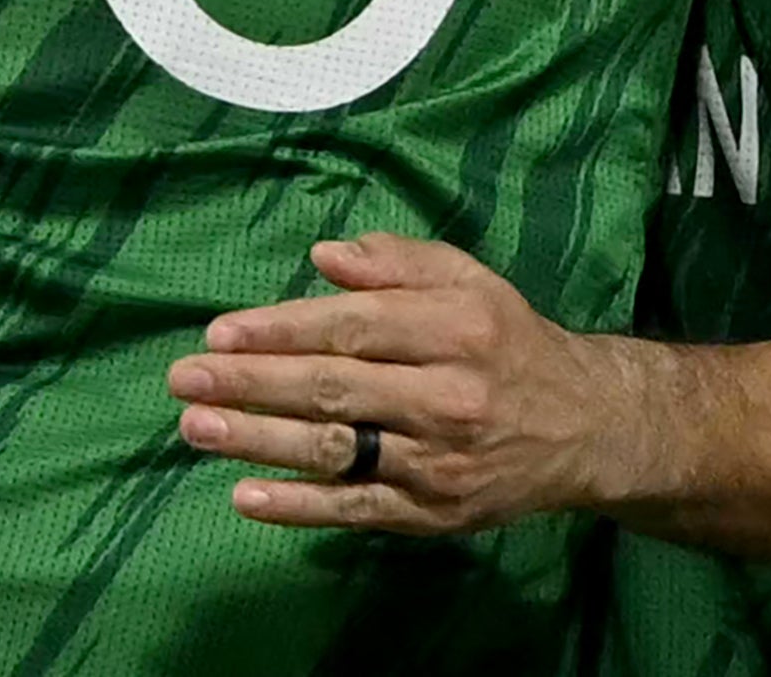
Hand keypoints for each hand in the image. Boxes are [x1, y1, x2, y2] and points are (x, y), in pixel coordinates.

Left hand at [167, 234, 657, 535]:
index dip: (283, 329)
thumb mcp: (470, 281)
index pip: (356, 326)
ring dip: (259, 441)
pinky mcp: (434, 513)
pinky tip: (246, 495)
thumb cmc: (508, 343)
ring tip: (197, 428)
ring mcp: (440, 461)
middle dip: (253, 383)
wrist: (584, 426)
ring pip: (338, 450)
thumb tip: (323, 257)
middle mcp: (450, 395)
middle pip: (336, 388)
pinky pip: (356, 510)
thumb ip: (398, 263)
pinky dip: (297, 506)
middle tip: (186, 380)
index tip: (221, 332)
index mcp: (458, 327)